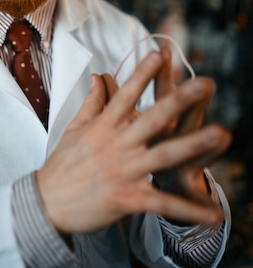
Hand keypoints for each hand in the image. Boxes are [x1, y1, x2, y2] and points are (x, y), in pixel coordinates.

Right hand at [36, 51, 230, 234]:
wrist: (45, 205)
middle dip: (179, 100)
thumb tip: (99, 75)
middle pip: (152, 118)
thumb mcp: (75, 128)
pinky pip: (163, 203)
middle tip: (204, 83)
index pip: (125, 95)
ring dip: (193, 145)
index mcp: (104, 126)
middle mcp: (116, 144)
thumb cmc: (61, 165)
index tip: (158, 54)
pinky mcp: (128, 198)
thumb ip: (92, 102)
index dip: (142, 74)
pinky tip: (213, 214)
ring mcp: (123, 171)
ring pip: (163, 154)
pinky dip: (188, 210)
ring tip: (221, 133)